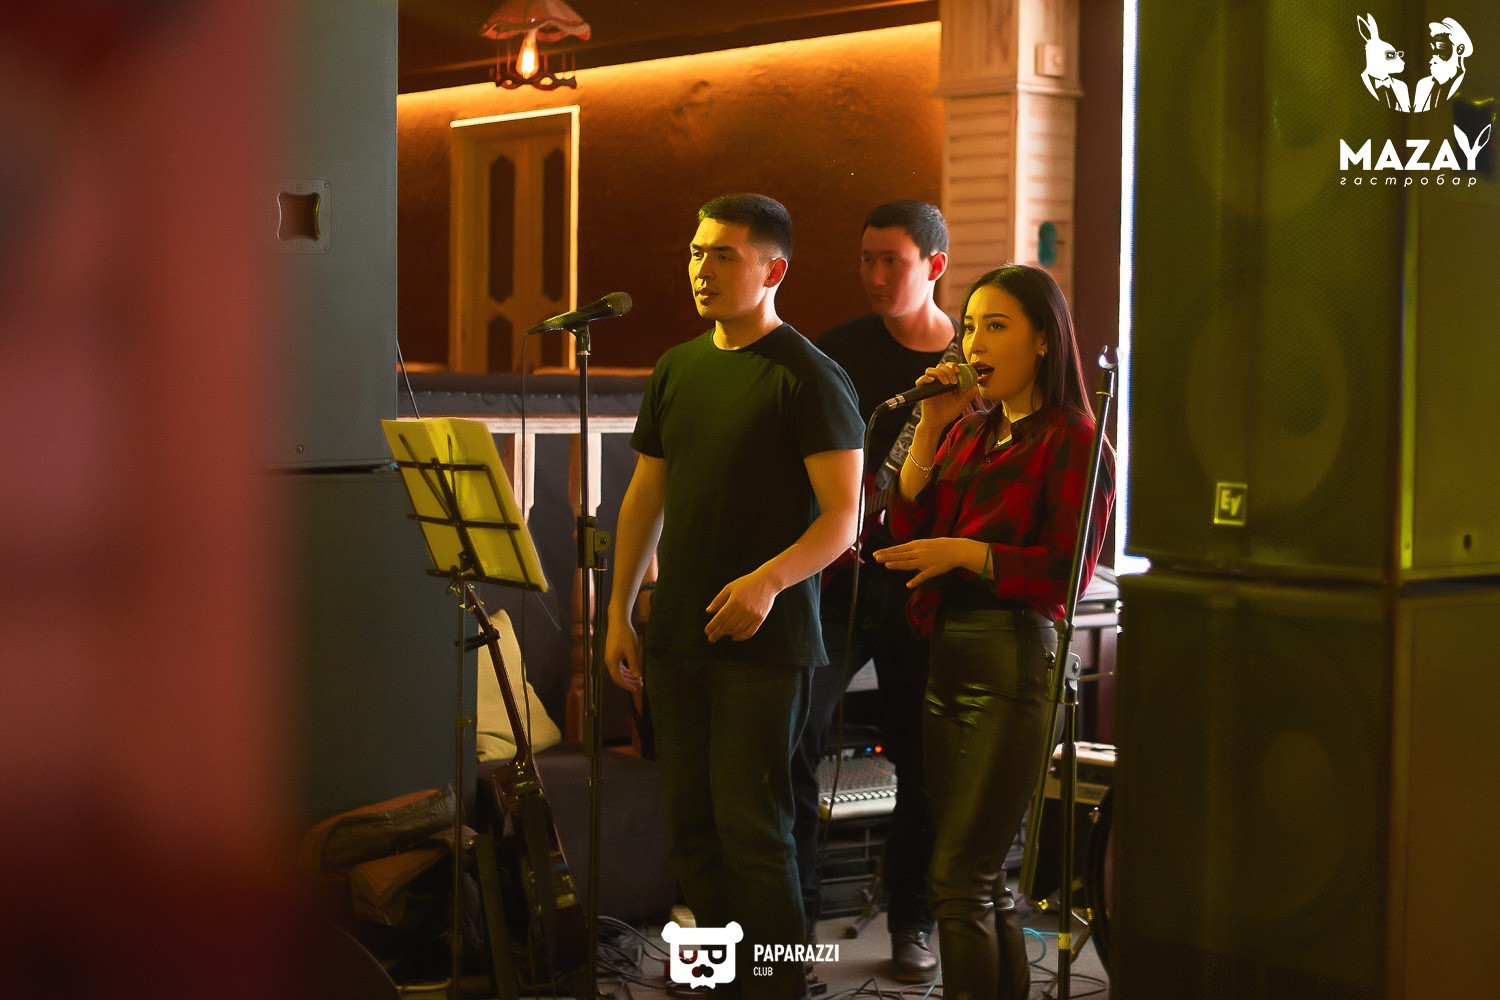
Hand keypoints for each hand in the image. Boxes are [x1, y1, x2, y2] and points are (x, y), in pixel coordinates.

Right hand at [604, 616, 644, 692]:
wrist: (618, 621)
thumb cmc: (625, 635)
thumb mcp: (632, 650)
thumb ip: (634, 664)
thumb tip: (636, 677)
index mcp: (611, 662)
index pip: (618, 679)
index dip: (627, 685)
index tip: (636, 689)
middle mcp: (609, 661)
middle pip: (618, 676)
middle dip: (629, 682)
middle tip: (640, 684)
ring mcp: (610, 657)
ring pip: (619, 671)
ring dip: (628, 676)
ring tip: (639, 679)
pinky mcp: (613, 653)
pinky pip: (619, 666)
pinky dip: (626, 670)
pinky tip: (634, 671)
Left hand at [705, 569, 778, 641]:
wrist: (767, 582)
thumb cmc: (747, 583)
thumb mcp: (730, 587)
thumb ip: (718, 599)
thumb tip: (709, 611)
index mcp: (734, 601)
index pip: (720, 618)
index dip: (712, 626)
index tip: (707, 631)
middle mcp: (743, 609)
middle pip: (727, 626)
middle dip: (717, 633)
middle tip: (711, 638)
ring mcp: (753, 615)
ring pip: (737, 630)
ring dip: (728, 633)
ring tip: (723, 633)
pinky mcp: (760, 618)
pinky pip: (749, 632)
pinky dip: (741, 637)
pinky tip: (734, 636)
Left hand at [872, 536, 987, 587]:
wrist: (956, 549)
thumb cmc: (940, 545)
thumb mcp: (925, 543)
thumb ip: (913, 548)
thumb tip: (903, 550)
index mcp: (916, 545)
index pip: (898, 548)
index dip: (887, 551)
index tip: (876, 553)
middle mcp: (918, 552)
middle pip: (900, 555)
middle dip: (887, 556)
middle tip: (875, 558)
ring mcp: (925, 561)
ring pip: (908, 563)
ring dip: (897, 564)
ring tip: (886, 565)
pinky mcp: (932, 570)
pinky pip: (923, 576)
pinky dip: (916, 580)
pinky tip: (908, 585)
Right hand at [915, 361, 977, 431]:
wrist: (937, 424)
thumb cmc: (948, 414)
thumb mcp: (960, 404)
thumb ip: (968, 395)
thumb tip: (976, 386)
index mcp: (947, 382)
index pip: (949, 367)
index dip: (953, 365)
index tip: (958, 371)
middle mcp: (938, 382)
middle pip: (941, 366)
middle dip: (948, 370)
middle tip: (954, 381)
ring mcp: (930, 385)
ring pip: (931, 370)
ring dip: (940, 373)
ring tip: (946, 383)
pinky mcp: (923, 391)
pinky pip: (921, 380)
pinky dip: (925, 378)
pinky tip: (932, 381)